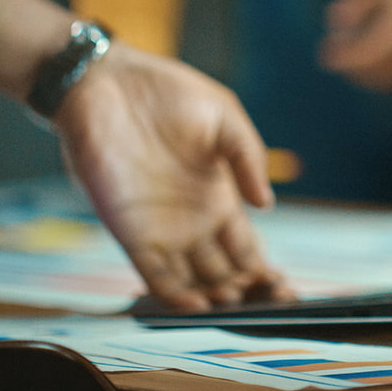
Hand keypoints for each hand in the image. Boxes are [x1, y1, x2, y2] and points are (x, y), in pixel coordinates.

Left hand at [52, 43, 292, 310]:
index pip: (246, 248)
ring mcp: (161, 230)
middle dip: (246, 293)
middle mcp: (193, 221)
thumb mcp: (224, 117)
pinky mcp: (129, 232)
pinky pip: (153, 274)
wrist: (106, 84)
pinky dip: (173, 295)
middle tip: (267, 304)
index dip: (264, 271)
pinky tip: (196, 306)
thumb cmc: (169, 92)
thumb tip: (267, 205)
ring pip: (192, 280)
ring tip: (233, 304)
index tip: (285, 289)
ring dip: (212, 299)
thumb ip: (248, 158)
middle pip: (223, 273)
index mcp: (220, 197)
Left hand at [320, 0, 391, 92]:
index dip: (350, 56)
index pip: (377, 48)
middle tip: (334, 54)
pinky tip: (375, 58)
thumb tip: (335, 20)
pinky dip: (389, 74)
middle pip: (386, 69)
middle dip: (356, 68)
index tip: (327, 51)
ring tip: (353, 55)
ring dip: (370, 74)